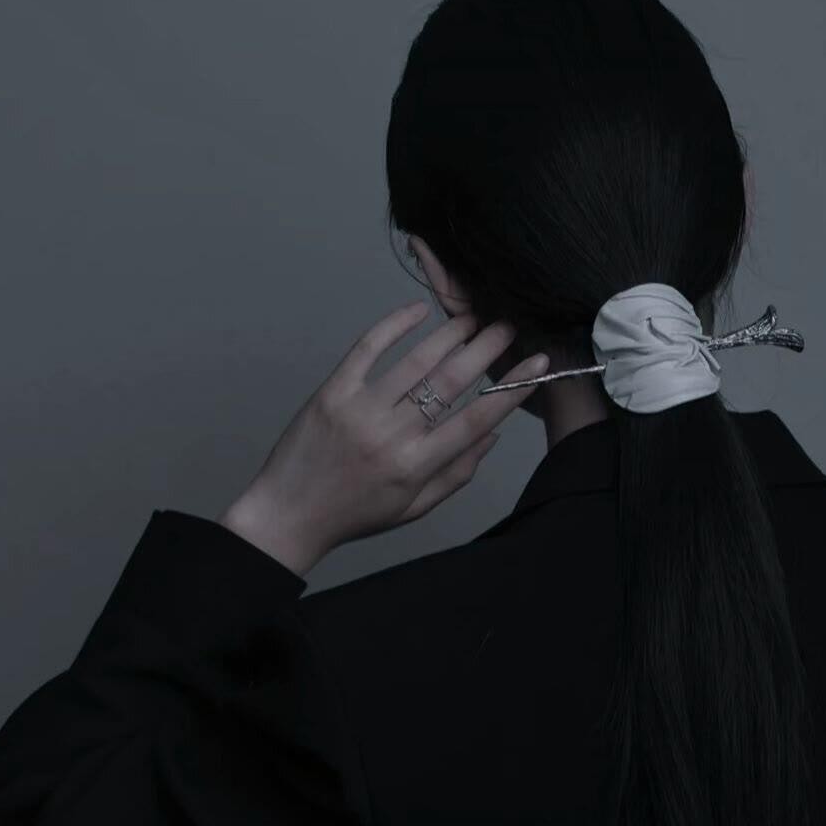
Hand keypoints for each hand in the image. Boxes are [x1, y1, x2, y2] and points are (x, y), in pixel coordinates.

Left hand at [217, 300, 549, 575]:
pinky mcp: (332, 392)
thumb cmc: (355, 514)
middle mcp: (391, 434)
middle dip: (487, 348)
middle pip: (451, 381)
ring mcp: (359, 409)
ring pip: (416, 360)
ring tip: (473, 316)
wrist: (288, 515)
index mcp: (415, 466)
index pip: (476, 420)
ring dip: (451, 333)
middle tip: (508, 327)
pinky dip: (395, 325)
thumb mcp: (414, 508)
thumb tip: (492, 435)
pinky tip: (419, 310)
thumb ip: (457, 473)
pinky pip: (367, 349)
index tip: (537, 364)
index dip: (512, 388)